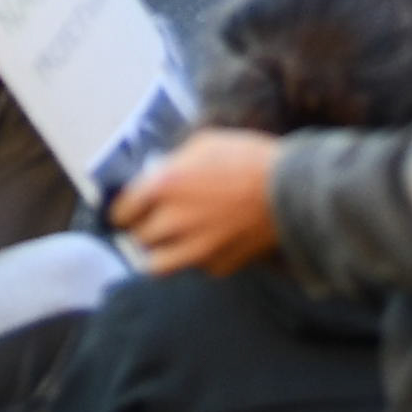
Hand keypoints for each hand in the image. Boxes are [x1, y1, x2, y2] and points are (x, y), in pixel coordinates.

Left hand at [117, 137, 287, 276]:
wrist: (289, 190)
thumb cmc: (246, 157)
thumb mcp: (202, 144)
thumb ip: (172, 164)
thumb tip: (157, 175)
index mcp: (163, 187)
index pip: (122, 212)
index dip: (121, 211)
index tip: (125, 211)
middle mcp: (173, 222)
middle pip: (139, 239)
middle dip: (141, 229)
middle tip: (150, 221)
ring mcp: (196, 249)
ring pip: (157, 266)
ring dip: (158, 253)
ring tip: (167, 242)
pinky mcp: (218, 265)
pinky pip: (195, 267)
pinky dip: (195, 258)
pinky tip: (207, 241)